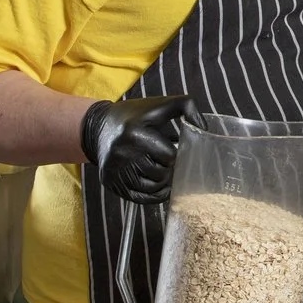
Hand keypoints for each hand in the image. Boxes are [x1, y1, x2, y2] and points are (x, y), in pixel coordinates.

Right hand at [79, 95, 200, 202]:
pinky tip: (156, 185)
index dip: (174, 154)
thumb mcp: (161, 104)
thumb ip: (187, 107)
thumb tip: (204, 128)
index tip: (172, 149)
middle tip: (165, 161)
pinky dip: (151, 195)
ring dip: (161, 182)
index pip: (169, 157)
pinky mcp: (109, 181)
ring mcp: (114, 169)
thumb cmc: (136, 115)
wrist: (98, 126)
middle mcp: (122, 153)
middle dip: (168, 169)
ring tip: (160, 170)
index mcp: (136, 133)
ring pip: (151, 189)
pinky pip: (138, 198)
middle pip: (161, 175)